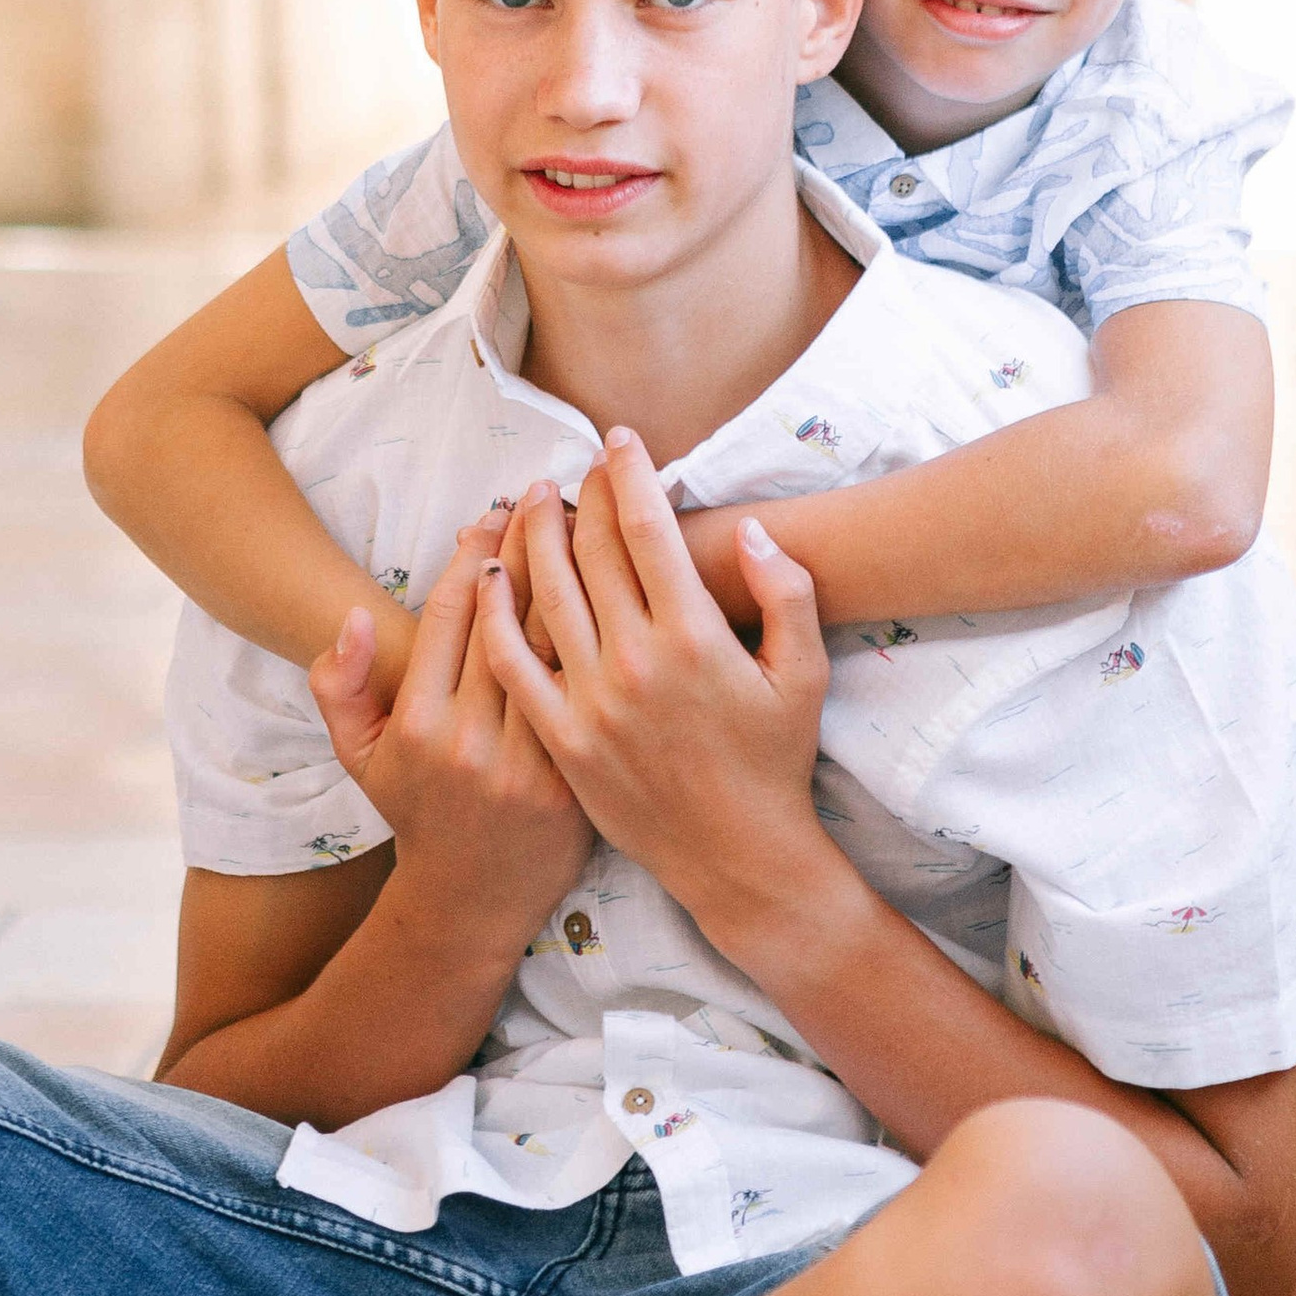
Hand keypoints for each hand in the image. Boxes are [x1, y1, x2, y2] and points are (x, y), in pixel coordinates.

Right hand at [310, 519, 592, 935]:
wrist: (475, 899)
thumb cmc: (417, 810)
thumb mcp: (357, 754)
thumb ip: (338, 685)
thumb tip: (353, 618)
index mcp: (420, 722)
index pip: (454, 612)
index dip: (476, 552)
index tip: (495, 511)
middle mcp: (474, 740)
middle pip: (512, 617)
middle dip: (533, 545)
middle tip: (552, 494)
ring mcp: (530, 762)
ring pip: (559, 649)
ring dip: (577, 579)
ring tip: (590, 524)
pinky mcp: (577, 781)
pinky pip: (592, 693)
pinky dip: (605, 638)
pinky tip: (619, 594)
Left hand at [477, 433, 833, 923]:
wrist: (738, 855)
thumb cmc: (776, 761)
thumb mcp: (805, 673)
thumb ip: (788, 593)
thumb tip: (752, 530)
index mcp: (696, 637)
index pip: (648, 530)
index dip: (629, 473)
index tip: (617, 439)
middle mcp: (637, 662)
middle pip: (589, 553)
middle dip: (578, 496)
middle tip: (573, 466)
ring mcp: (592, 702)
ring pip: (545, 596)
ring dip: (532, 539)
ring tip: (530, 503)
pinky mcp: (562, 739)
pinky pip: (514, 663)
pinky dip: (495, 615)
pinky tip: (490, 579)